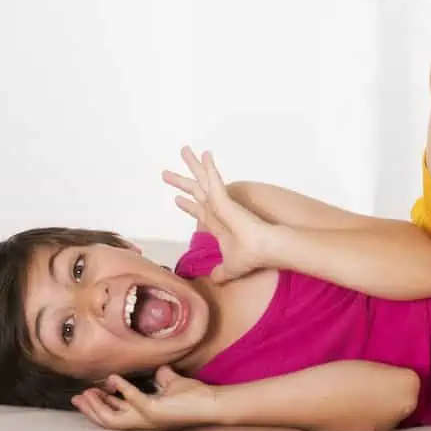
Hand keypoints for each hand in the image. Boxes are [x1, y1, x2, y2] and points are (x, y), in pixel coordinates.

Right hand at [72, 366, 217, 430]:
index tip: (86, 395)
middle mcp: (143, 421)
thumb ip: (163, 378)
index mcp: (144, 416)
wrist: (212, 403)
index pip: (115, 414)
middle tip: (78, 396)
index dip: (99, 406)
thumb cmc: (194, 396)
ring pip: (113, 419)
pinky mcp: (155, 411)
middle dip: (91, 409)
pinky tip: (114, 378)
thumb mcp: (172, 384)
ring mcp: (148, 419)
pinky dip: (122, 389)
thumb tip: (159, 369)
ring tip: (89, 391)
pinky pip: (133, 400)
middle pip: (108, 421)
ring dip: (99, 405)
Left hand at [164, 147, 272, 282]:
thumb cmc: (251, 255)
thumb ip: (221, 272)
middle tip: (165, 173)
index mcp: (220, 223)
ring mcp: (223, 201)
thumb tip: (214, 280)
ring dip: (193, 166)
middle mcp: (220, 209)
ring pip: (203, 180)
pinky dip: (209, 167)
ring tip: (183, 150)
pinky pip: (214, 179)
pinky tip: (204, 154)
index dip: (189, 206)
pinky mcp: (226, 198)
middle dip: (182, 182)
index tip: (177, 200)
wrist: (265, 248)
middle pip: (197, 192)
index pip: (201, 211)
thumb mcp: (230, 267)